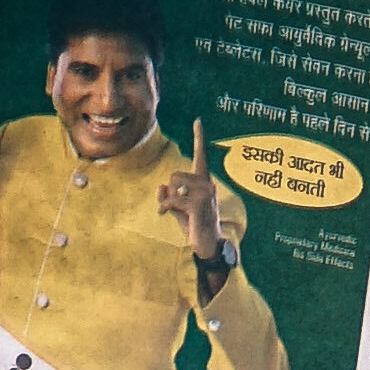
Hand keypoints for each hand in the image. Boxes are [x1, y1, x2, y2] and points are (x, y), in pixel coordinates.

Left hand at [172, 119, 240, 289]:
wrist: (209, 248)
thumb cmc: (195, 228)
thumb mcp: (179, 209)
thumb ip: (169, 196)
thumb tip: (161, 187)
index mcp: (205, 182)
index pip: (201, 156)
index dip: (199, 138)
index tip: (198, 121)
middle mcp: (208, 185)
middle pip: (175, 174)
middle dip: (170, 190)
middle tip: (176, 207)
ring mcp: (205, 194)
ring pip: (172, 184)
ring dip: (168, 199)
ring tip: (175, 213)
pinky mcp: (198, 205)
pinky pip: (171, 199)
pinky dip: (164, 207)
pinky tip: (164, 215)